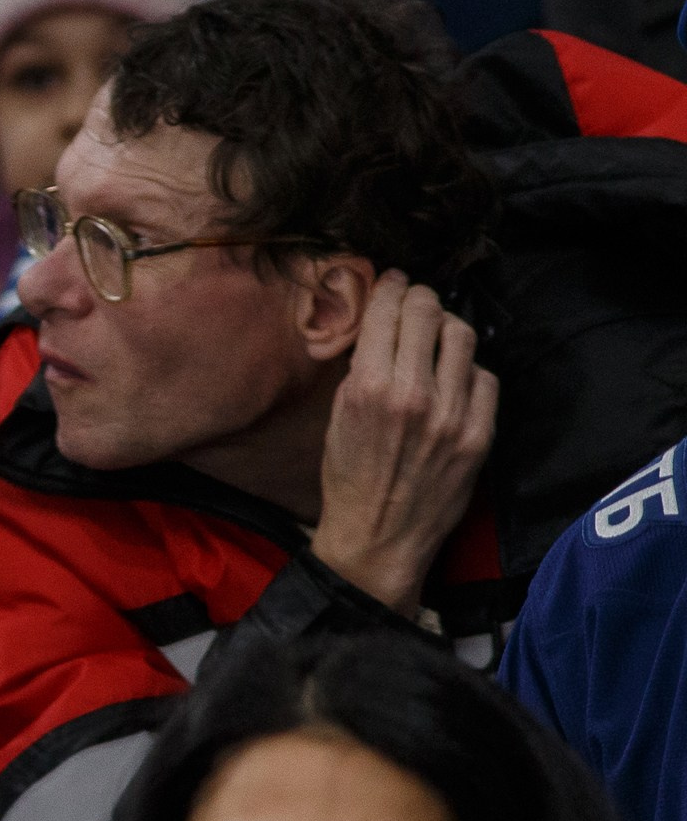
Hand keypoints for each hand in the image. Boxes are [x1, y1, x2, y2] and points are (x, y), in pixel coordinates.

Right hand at [312, 272, 494, 615]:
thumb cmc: (348, 479)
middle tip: (415, 302)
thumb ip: (360, 371)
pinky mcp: (480, 434)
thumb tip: (381, 329)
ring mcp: (453, 414)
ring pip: (463, 337)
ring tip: (436, 338)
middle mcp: (414, 394)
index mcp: (368, 387)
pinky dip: (468, 372)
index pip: (389, 310)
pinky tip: (453, 382)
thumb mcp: (337, 418)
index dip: (391, 287)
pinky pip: (485, 377)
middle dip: (420, 299)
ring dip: (447, 329)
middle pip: (430, 312)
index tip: (392, 282)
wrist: (377, 538)